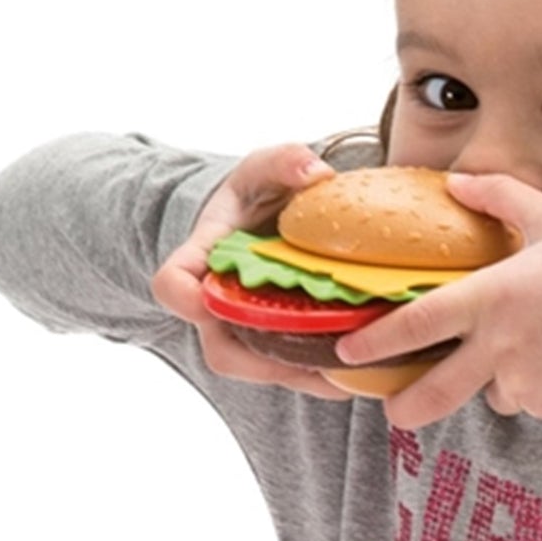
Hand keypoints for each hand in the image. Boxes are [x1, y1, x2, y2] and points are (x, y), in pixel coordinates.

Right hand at [150, 142, 355, 398]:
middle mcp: (220, 307)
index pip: (172, 285)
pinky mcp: (281, 349)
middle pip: (223, 352)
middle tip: (313, 357)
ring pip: (266, 372)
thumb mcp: (267, 169)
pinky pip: (299, 375)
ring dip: (306, 377)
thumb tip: (314, 172)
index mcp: (204, 259)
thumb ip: (284, 162)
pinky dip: (330, 378)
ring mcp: (249, 334)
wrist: (273, 223)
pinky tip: (369, 372)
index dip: (184, 298)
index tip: (206, 301)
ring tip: (352, 373)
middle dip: (265, 362)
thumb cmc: (261, 195)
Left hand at [335, 172, 541, 428]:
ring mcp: (528, 381)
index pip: (418, 323)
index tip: (347, 352)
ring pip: (492, 392)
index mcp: (492, 299)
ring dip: (495, 380)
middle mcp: (501, 347)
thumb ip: (501, 198)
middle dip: (407, 405)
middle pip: (436, 389)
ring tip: (529, 352)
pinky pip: (531, 399)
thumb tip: (459, 182)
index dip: (377, 340)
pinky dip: (535, 386)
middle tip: (393, 412)